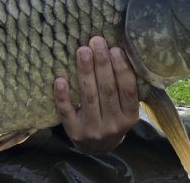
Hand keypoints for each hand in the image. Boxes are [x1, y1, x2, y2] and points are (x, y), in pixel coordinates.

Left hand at [54, 36, 138, 153]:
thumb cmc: (111, 117)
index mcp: (130, 116)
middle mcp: (113, 124)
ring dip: (85, 72)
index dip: (122, 69)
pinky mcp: (74, 132)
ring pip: (89, 98)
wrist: (96, 148)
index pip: (128, 91)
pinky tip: (60, 80)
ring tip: (82, 51)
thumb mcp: (124, 108)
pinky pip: (67, 112)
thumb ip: (122, 86)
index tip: (115, 49)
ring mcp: (93, 129)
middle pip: (107, 90)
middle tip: (96, 41)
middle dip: (102, 64)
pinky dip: (63, 96)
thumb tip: (116, 49)